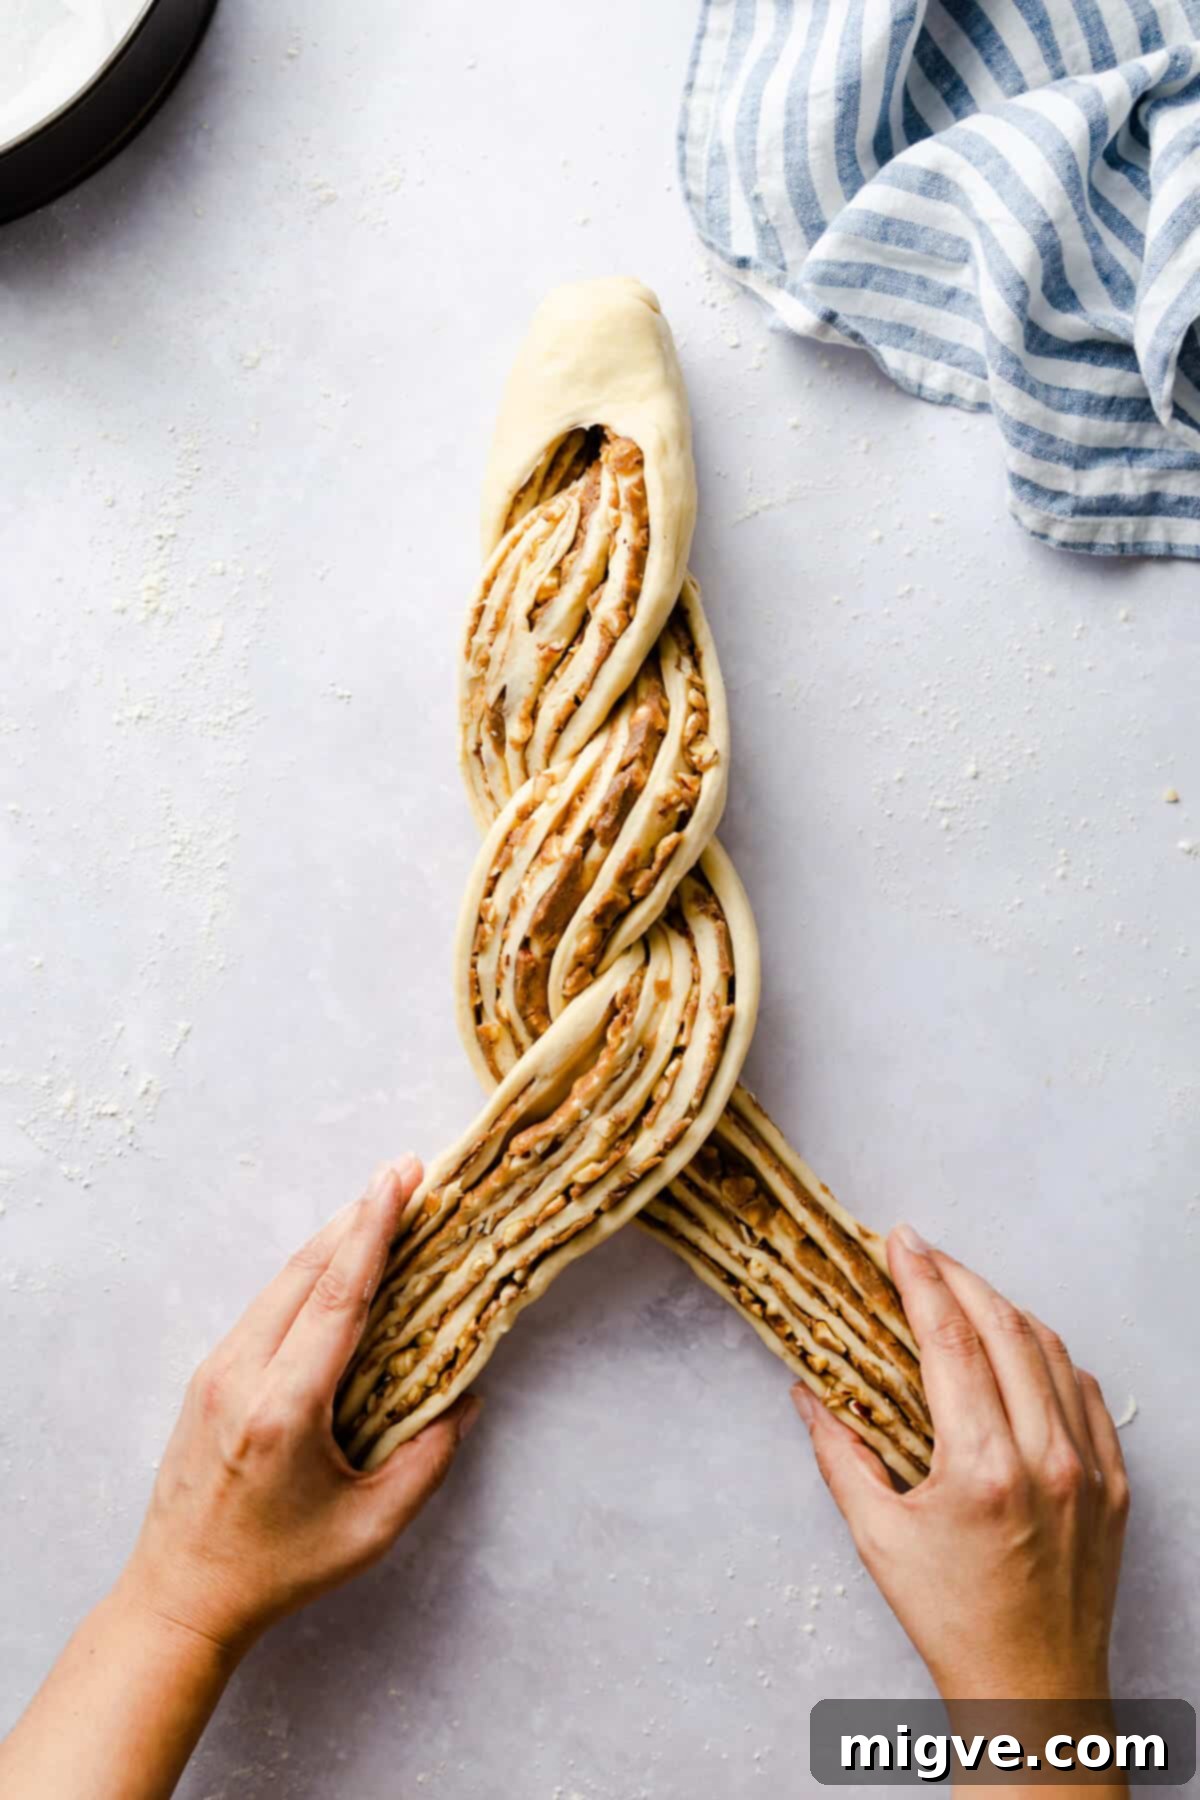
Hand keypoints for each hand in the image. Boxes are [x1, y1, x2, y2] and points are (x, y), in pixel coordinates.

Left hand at [119, 1157, 479, 1657]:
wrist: (180, 1596)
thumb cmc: (280, 1569)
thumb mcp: (371, 1527)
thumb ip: (429, 1460)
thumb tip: (467, 1396)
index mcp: (284, 1407)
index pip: (338, 1297)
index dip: (373, 1230)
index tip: (400, 1179)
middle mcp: (242, 1374)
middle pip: (307, 1271)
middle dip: (360, 1216)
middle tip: (408, 1173)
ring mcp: (216, 1370)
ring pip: (282, 1282)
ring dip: (334, 1240)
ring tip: (382, 1206)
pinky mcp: (207, 1376)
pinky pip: (265, 1307)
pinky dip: (309, 1275)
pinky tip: (338, 1267)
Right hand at [791, 1227, 1128, 1700]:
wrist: (1033, 1690)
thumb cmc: (951, 1621)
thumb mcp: (878, 1539)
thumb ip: (839, 1455)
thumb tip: (805, 1392)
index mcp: (983, 1468)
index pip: (952, 1340)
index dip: (921, 1279)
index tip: (898, 1241)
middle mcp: (1046, 1457)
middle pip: (1005, 1328)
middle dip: (958, 1276)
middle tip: (920, 1251)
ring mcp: (1089, 1468)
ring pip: (1051, 1350)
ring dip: (1003, 1307)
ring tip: (961, 1290)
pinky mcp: (1113, 1484)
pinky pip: (1085, 1392)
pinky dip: (1049, 1354)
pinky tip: (1019, 1347)